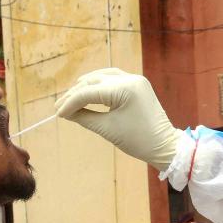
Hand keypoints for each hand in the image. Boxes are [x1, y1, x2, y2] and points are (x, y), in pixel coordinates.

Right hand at [55, 69, 180, 170]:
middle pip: (93, 82)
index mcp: (125, 89)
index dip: (70, 102)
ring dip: (85, 87)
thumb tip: (66, 112)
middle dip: (75, 95)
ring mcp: (135, 79)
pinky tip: (87, 93)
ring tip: (70, 100)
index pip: (89, 92)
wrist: (164, 145)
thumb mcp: (107, 129)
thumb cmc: (138, 140)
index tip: (58, 113)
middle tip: (60, 107)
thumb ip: (84, 117)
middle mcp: (131, 79)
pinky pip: (112, 79)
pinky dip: (98, 85)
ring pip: (102, 77)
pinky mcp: (137, 84)